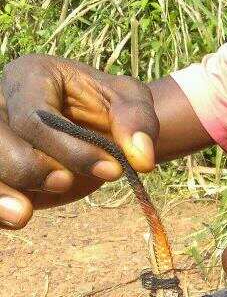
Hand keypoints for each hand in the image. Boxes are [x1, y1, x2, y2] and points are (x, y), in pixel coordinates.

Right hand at [0, 55, 158, 228]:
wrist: (98, 124)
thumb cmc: (108, 108)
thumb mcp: (129, 101)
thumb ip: (137, 121)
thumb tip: (142, 159)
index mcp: (31, 76)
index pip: (35, 116)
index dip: (69, 148)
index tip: (111, 170)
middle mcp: (2, 103)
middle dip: (27, 167)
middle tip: (64, 183)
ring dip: (1, 191)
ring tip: (22, 215)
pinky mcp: (0, 168)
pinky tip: (14, 219)